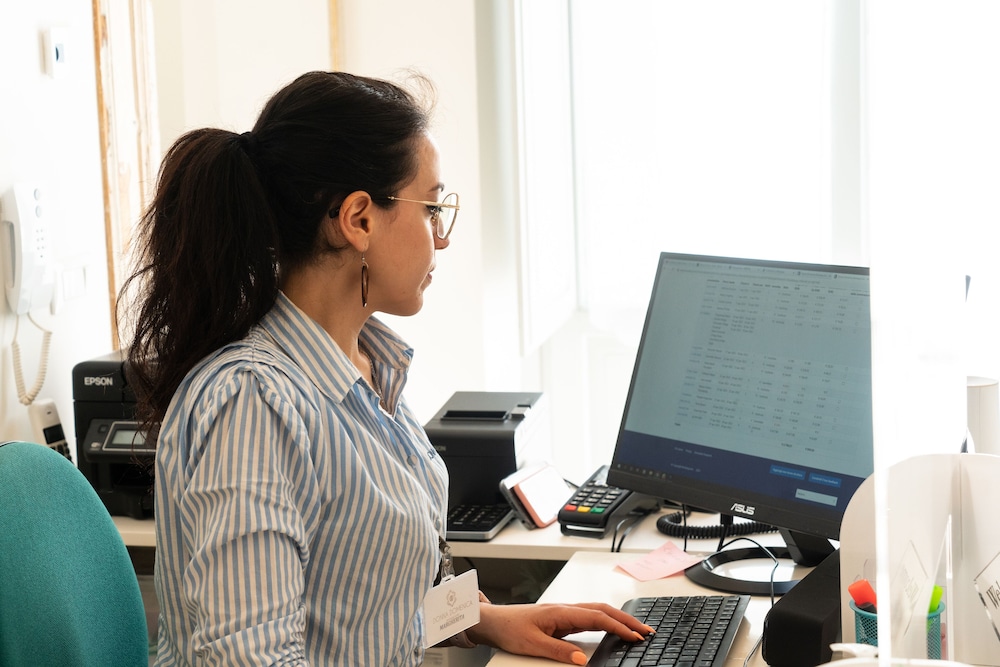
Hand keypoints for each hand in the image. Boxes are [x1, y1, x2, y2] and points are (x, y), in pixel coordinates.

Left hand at [466, 602, 652, 664]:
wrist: (493, 621)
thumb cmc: (510, 628)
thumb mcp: (532, 645)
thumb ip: (559, 652)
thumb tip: (583, 660)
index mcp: (561, 612)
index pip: (597, 617)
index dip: (619, 626)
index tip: (636, 636)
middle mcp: (565, 609)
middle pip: (603, 610)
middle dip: (627, 619)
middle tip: (647, 631)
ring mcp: (564, 613)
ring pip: (598, 612)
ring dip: (619, 619)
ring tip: (636, 630)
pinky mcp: (562, 619)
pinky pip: (590, 617)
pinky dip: (606, 622)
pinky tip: (613, 629)